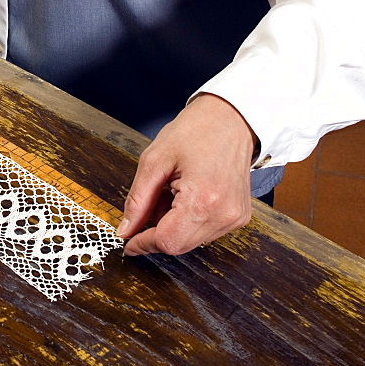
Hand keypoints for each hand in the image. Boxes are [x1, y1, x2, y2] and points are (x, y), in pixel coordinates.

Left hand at [117, 94, 256, 255]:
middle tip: (152, 201)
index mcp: (203, 199)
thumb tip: (126, 229)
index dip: (142, 243)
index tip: (127, 241)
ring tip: (172, 192)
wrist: (230, 120)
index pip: (167, 241)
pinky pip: (204, 232)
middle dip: (156, 230)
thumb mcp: (154, 160)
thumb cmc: (195, 131)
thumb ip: (137, 200)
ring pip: (190, 241)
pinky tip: (186, 196)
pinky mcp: (238, 217)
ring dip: (172, 225)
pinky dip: (187, 221)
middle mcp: (224, 214)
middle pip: (178, 245)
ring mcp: (234, 218)